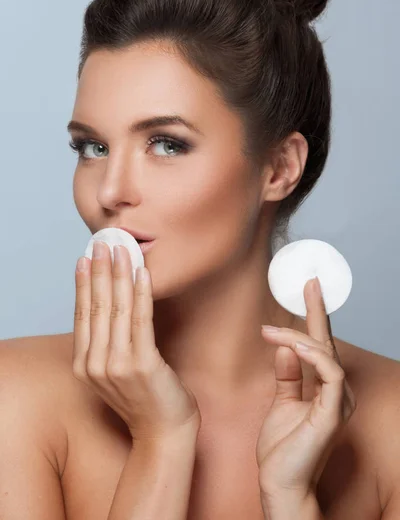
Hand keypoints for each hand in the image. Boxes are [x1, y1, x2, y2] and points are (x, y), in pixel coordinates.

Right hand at [72, 241, 200, 441]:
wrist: (163, 433)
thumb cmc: (143, 400)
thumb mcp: (114, 372)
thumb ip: (106, 345)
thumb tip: (109, 305)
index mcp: (85, 366)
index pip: (82, 315)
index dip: (82, 284)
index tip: (84, 259)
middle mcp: (95, 365)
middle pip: (96, 307)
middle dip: (99, 271)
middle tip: (101, 244)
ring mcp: (118, 366)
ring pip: (117, 309)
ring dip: (119, 275)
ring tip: (122, 250)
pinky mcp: (143, 364)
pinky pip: (141, 320)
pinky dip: (141, 293)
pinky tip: (142, 273)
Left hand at [256, 277, 356, 499]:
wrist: (280, 483)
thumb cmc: (282, 449)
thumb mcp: (281, 402)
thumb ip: (287, 375)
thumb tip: (286, 346)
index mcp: (325, 388)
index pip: (321, 344)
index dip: (316, 315)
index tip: (309, 288)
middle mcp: (336, 391)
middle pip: (327, 342)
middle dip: (318, 310)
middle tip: (308, 282)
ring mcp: (337, 401)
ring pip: (325, 353)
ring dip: (297, 336)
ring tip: (269, 330)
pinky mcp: (332, 412)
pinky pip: (329, 372)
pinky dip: (311, 355)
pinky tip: (292, 345)